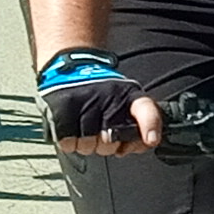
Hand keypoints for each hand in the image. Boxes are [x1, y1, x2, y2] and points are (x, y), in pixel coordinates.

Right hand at [38, 48, 158, 153]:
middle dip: (105, 145)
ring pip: (87, 145)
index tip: (151, 140)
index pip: (144, 108)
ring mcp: (84, 101)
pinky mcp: (62, 107)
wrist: (71, 67)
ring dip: (85, 145)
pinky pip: (68, 142)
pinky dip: (69, 143)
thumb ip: (141, 125)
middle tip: (100, 133)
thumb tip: (146, 144)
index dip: (150, 126)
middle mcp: (108, 95)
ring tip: (84, 130)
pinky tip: (72, 131)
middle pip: (109, 142)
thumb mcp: (127, 101)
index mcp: (128, 94)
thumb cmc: (101, 92)